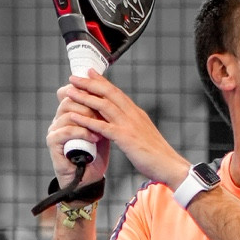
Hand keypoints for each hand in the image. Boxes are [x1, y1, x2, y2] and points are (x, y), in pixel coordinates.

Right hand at [47, 84, 110, 185]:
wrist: (88, 180)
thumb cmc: (94, 155)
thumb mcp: (101, 130)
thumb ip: (102, 114)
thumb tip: (112, 95)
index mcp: (69, 113)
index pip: (71, 91)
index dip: (85, 90)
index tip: (103, 95)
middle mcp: (59, 119)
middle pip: (69, 99)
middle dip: (89, 103)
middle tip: (105, 113)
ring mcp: (54, 130)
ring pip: (68, 113)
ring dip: (88, 119)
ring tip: (102, 128)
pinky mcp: (53, 143)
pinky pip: (66, 131)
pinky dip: (82, 133)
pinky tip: (94, 138)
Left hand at [58, 73, 188, 189]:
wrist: (170, 166)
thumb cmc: (157, 155)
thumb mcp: (144, 135)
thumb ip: (133, 126)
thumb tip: (125, 124)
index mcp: (136, 113)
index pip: (117, 92)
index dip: (102, 82)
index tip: (90, 73)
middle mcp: (132, 114)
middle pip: (108, 93)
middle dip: (89, 83)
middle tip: (74, 77)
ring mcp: (129, 125)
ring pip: (103, 105)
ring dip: (85, 97)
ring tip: (70, 92)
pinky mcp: (125, 138)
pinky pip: (102, 126)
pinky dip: (87, 120)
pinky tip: (75, 116)